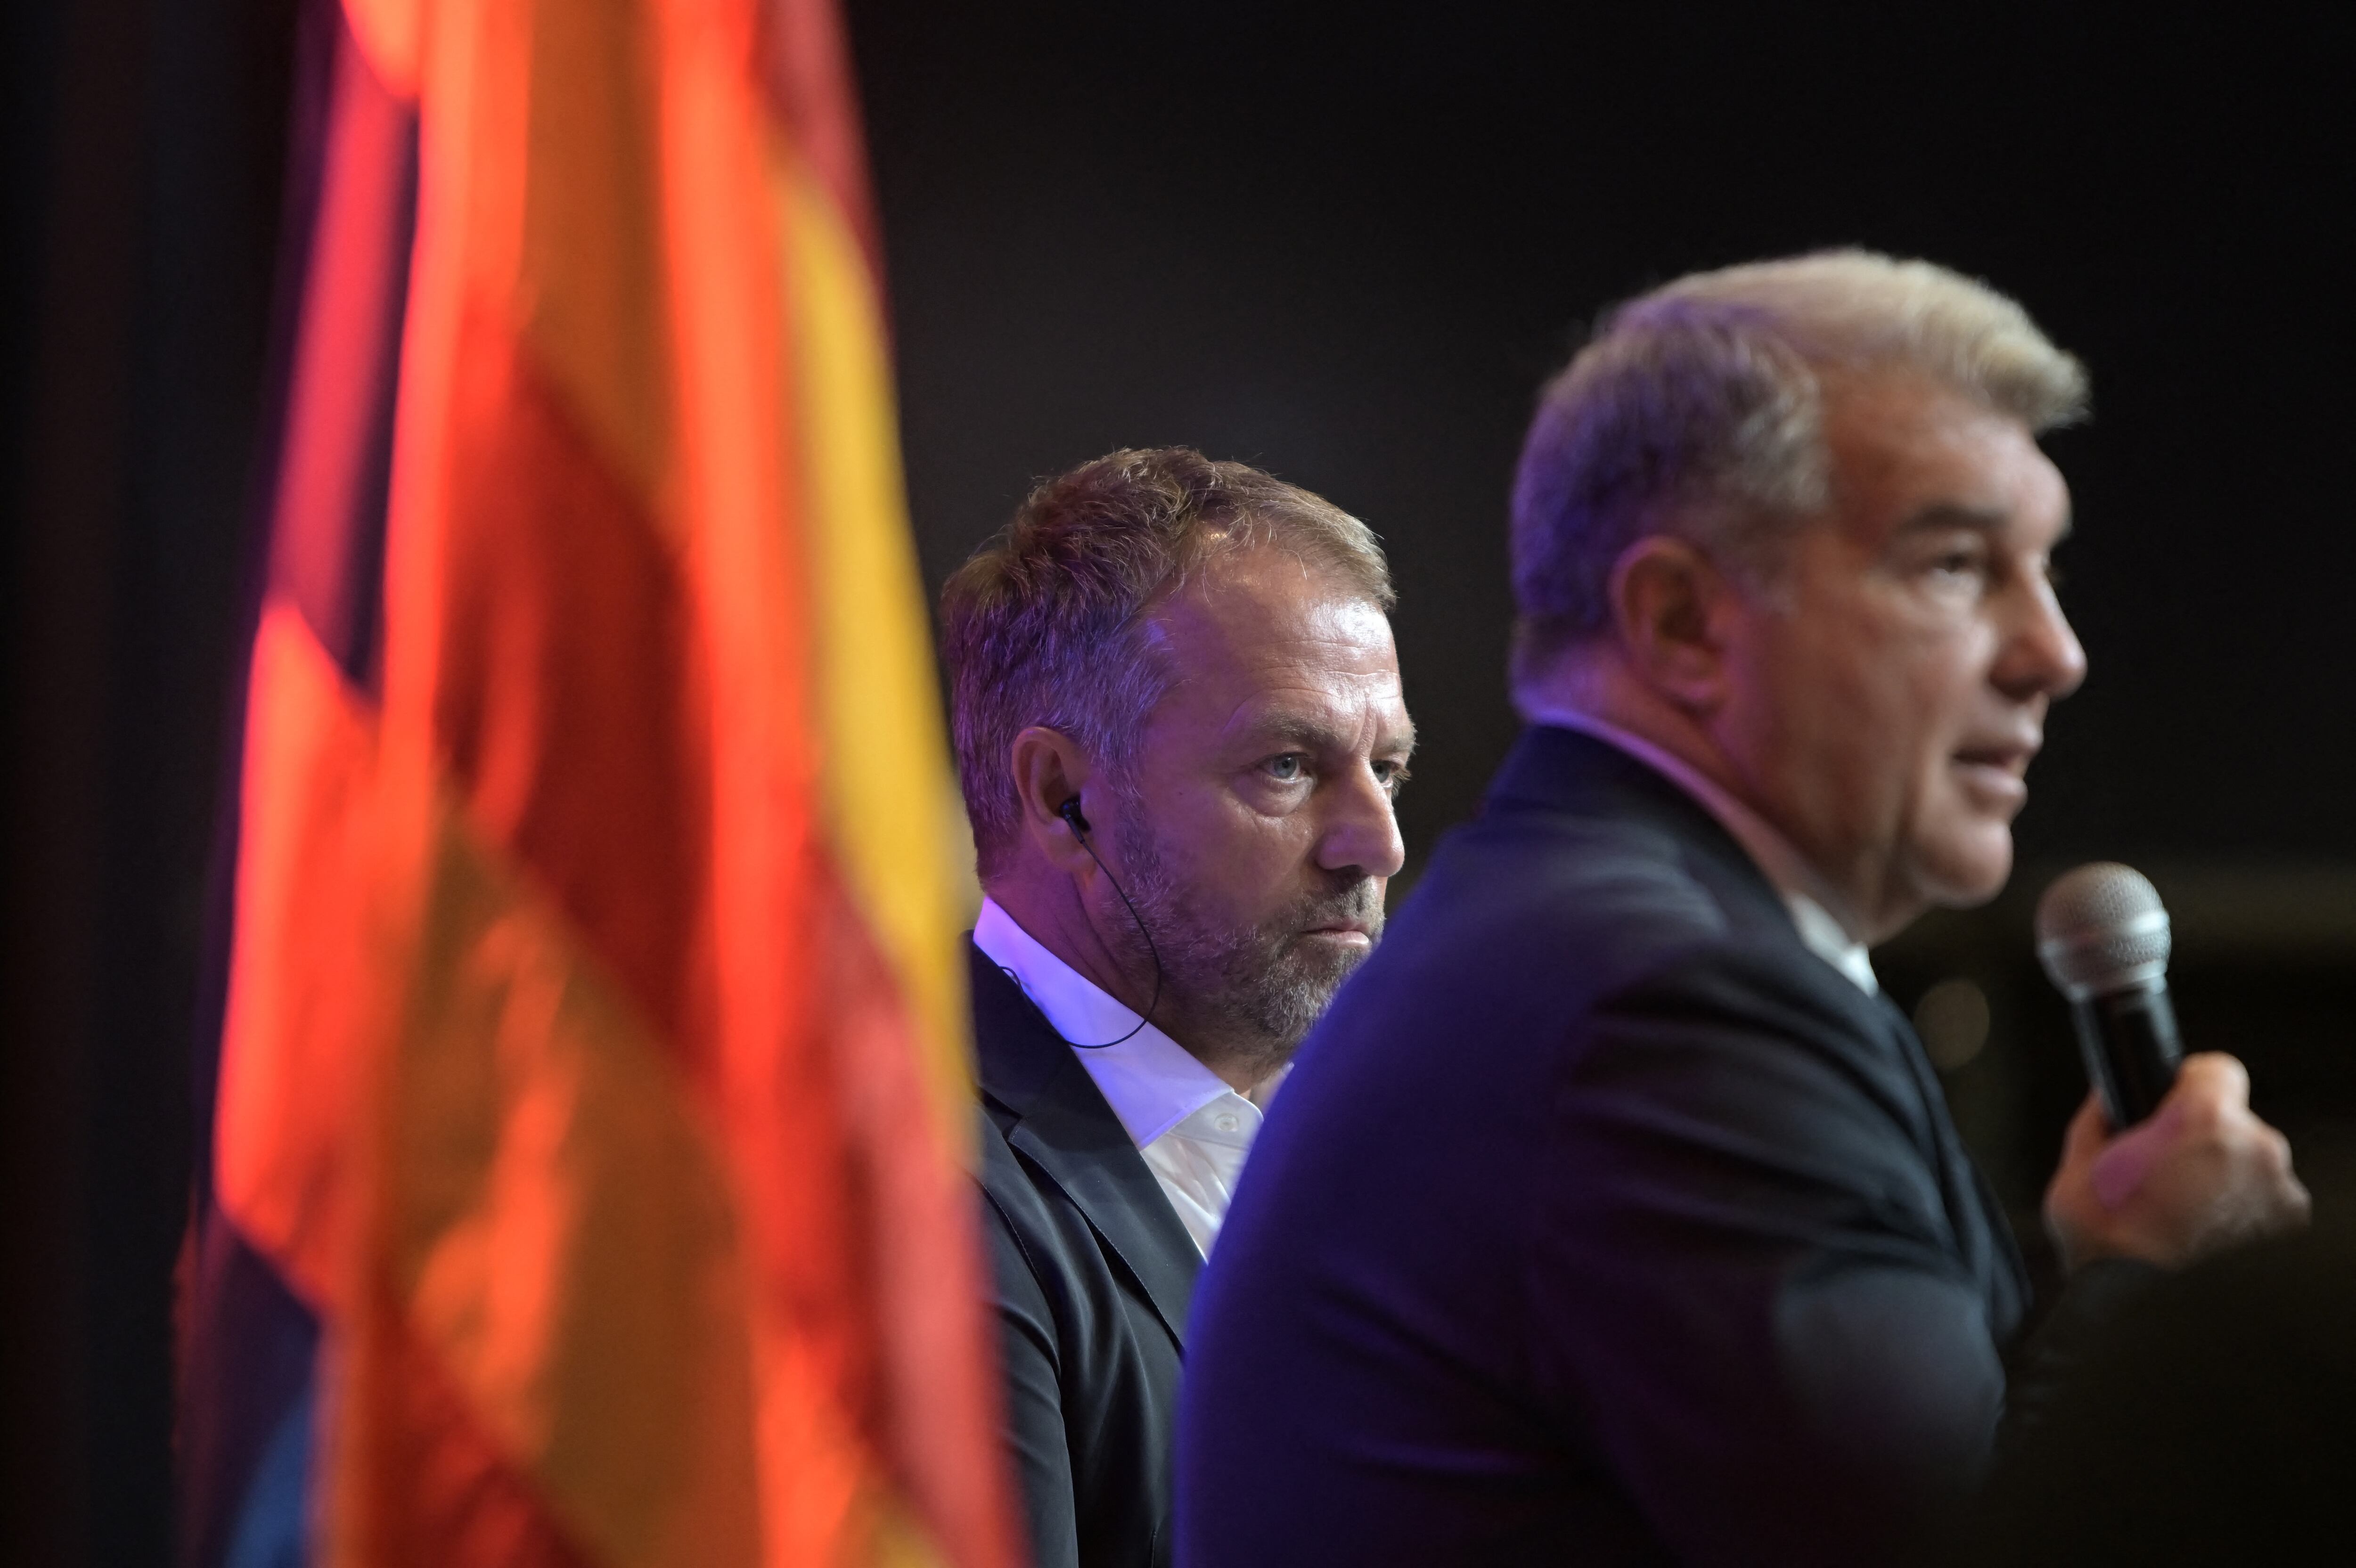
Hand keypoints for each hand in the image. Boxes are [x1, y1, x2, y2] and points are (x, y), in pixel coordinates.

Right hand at [2044, 1052, 2309, 1273]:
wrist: (2141, 1309)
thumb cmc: (2110, 1244)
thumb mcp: (2078, 1165)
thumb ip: (2102, 1119)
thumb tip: (2110, 1098)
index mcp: (2203, 1120)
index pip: (2217, 1069)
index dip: (2189, 1087)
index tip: (2173, 1109)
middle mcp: (2255, 1149)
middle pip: (2234, 1123)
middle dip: (2204, 1142)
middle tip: (2165, 1176)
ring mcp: (2281, 1192)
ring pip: (2252, 1166)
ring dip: (2225, 1180)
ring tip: (2186, 1215)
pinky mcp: (2291, 1228)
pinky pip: (2266, 1204)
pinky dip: (2243, 1214)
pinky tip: (2208, 1236)